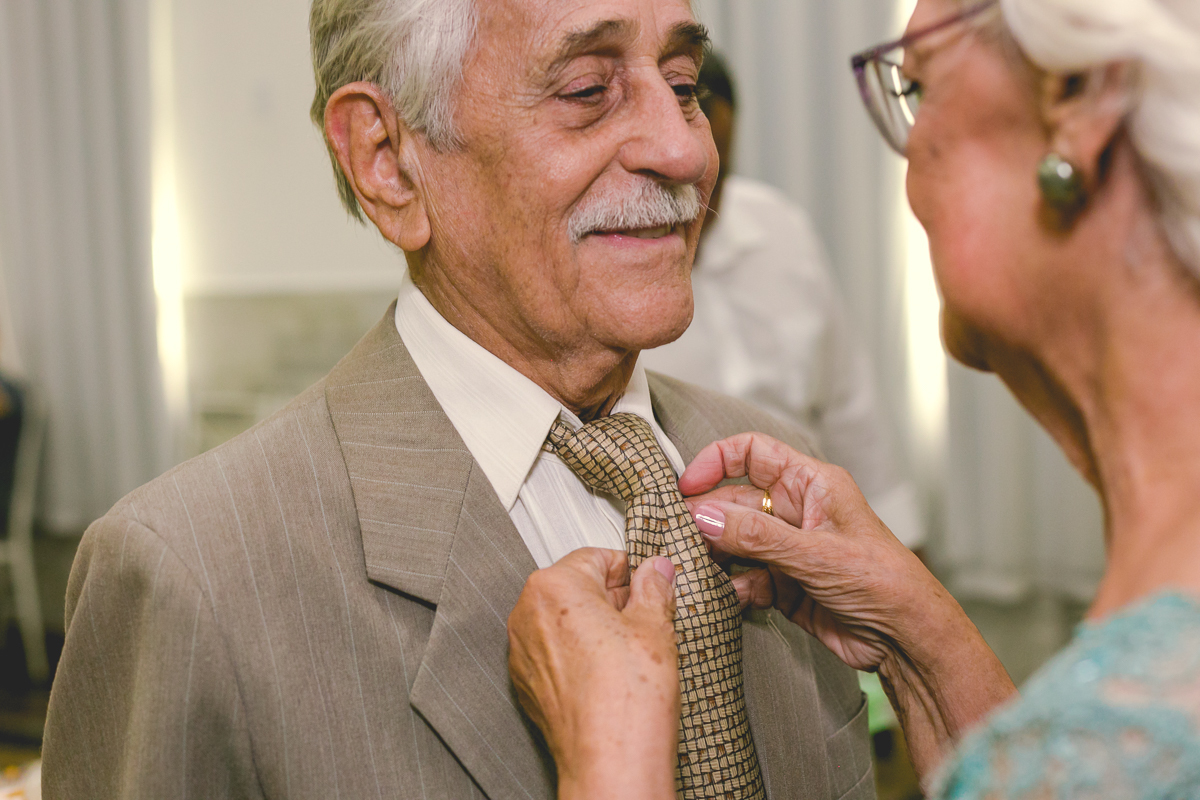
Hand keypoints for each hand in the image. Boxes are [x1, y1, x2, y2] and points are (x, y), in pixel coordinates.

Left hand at [507, 549, 679, 799]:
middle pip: (575, 586)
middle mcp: (527, 614)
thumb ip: (654, 588)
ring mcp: (522, 650)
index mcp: (553, 586)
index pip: (596, 556)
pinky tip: (609, 672)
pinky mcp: (526, 683)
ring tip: (629, 649)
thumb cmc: (626, 699)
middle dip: (611, 597)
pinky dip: (577, 655)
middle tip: (645, 616)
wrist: (609, 760)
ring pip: (563, 620)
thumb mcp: (654, 627)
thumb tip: (657, 572)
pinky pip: (553, 653)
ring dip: (594, 626)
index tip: (648, 580)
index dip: (630, 568)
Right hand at [681, 432, 948, 671]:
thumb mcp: (815, 553)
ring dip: (715, 555)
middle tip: (681, 536)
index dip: (716, 462)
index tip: (687, 486)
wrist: (905, 639)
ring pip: (735, 543)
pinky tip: (726, 596)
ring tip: (696, 567)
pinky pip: (745, 579)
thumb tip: (703, 516)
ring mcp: (788, 550)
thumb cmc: (883, 580)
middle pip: (735, 502)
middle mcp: (796, 512)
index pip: (752, 453)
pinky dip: (732, 587)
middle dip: (708, 518)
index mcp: (810, 485)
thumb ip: (755, 535)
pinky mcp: (784, 585)